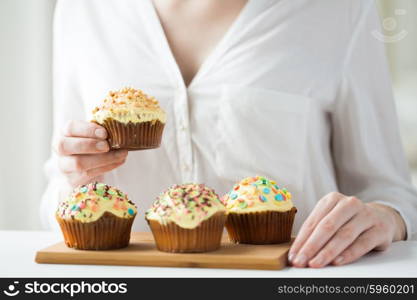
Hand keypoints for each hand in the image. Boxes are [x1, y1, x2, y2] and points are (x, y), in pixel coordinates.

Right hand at [55, 120, 127, 186]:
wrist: (84, 170)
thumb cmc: (92, 146)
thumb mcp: (94, 136)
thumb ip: (101, 132)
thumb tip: (119, 131)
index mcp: (65, 133)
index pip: (70, 128)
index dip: (87, 130)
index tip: (104, 133)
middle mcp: (61, 149)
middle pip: (66, 145)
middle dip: (89, 145)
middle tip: (107, 145)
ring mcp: (65, 166)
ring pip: (78, 163)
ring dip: (103, 158)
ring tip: (121, 154)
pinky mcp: (73, 179)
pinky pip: (89, 174)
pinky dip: (108, 167)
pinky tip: (119, 161)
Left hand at [288, 192, 405, 267]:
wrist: (381, 218)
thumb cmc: (349, 221)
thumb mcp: (332, 219)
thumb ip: (316, 231)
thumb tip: (298, 251)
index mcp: (332, 199)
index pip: (313, 222)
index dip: (301, 240)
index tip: (293, 255)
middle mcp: (349, 204)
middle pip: (327, 227)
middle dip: (311, 246)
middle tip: (301, 261)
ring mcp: (366, 215)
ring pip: (344, 235)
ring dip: (327, 252)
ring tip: (315, 263)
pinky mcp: (380, 229)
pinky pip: (362, 244)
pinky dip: (348, 254)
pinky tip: (336, 262)